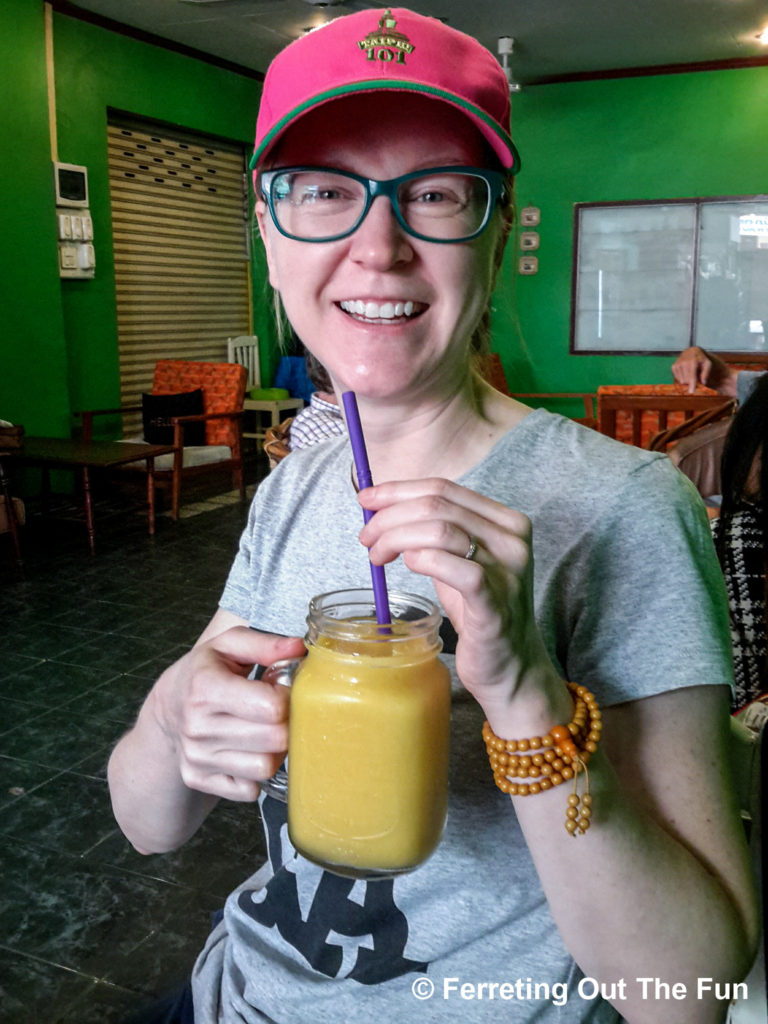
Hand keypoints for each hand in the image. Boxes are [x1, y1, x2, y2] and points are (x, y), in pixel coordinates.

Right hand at [152, 627, 305, 801]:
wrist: (169, 706)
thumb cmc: (205, 672)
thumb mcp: (230, 645)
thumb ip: (265, 644)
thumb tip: (298, 648)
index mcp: (206, 688)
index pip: (272, 707)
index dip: (288, 697)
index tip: (281, 689)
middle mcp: (198, 726)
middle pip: (275, 739)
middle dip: (286, 723)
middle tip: (278, 711)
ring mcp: (196, 757)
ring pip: (265, 768)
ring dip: (274, 750)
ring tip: (265, 730)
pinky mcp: (198, 779)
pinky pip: (250, 790)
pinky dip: (256, 773)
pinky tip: (249, 750)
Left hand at [358, 478, 562, 721]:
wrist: (511, 665)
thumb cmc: (480, 609)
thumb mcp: (460, 560)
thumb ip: (435, 531)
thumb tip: (382, 506)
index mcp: (505, 521)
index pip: (443, 487)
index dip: (397, 490)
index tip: (366, 500)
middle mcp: (511, 539)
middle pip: (437, 505)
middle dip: (389, 516)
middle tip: (366, 538)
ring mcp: (507, 570)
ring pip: (439, 530)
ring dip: (396, 538)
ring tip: (378, 557)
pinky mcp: (494, 602)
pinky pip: (453, 568)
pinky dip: (422, 560)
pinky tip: (407, 566)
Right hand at [671, 346, 737, 395]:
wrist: (691, 351)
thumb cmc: (700, 359)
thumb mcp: (707, 363)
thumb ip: (706, 373)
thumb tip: (703, 383)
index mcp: (693, 362)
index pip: (692, 376)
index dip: (692, 384)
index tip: (691, 392)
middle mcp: (683, 363)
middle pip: (686, 381)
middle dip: (691, 382)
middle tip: (695, 378)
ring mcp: (677, 365)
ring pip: (681, 381)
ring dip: (686, 380)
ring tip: (690, 373)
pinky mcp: (673, 367)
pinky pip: (677, 379)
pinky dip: (682, 378)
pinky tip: (685, 373)